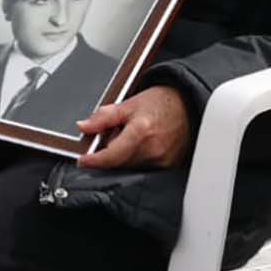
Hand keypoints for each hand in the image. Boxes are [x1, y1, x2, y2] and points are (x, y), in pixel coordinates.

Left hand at [77, 85, 192, 168]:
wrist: (186, 104)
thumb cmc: (160, 102)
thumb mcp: (127, 104)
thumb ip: (103, 117)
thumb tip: (84, 126)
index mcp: (140, 132)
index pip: (111, 155)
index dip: (94, 160)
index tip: (83, 160)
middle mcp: (152, 149)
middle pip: (119, 162)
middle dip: (110, 152)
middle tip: (115, 134)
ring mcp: (162, 160)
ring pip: (130, 166)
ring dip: (123, 156)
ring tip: (131, 136)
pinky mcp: (168, 165)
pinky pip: (144, 167)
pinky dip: (136, 159)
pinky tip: (142, 144)